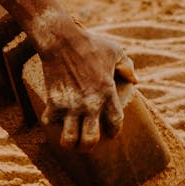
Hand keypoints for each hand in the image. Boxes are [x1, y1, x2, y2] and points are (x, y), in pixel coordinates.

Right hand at [36, 22, 135, 150]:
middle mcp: (89, 104)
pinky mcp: (53, 102)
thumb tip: (135, 80)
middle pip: (90, 140)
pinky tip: (54, 117)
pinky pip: (50, 123)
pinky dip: (51, 122)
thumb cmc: (90, 44)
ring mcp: (70, 105)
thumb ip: (127, 67)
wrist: (61, 40)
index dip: (113, 131)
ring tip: (70, 137)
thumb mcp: (115, 51)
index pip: (115, 123)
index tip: (110, 132)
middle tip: (87, 140)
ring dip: (69, 141)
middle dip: (89, 145)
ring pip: (68, 140)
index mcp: (107, 93)